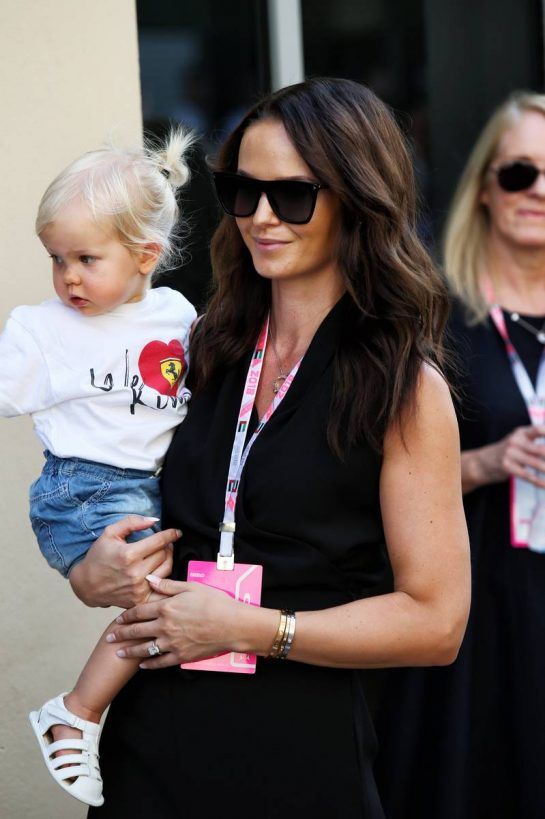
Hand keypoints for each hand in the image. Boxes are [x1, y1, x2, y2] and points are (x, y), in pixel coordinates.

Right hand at [68, 516, 180, 608]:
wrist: (87, 585)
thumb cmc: (98, 557)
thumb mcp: (110, 533)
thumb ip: (132, 522)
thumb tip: (154, 520)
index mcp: (129, 555)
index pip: (159, 541)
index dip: (171, 534)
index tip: (176, 532)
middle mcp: (136, 573)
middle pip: (164, 554)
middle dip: (167, 546)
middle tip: (165, 543)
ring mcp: (139, 588)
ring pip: (166, 569)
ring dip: (168, 559)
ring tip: (163, 553)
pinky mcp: (140, 599)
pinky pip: (161, 585)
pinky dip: (163, 576)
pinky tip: (159, 569)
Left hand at [106, 575, 249, 668]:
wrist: (232, 624)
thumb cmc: (215, 602)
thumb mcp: (191, 587)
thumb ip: (168, 585)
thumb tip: (150, 579)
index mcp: (166, 607)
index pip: (139, 611)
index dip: (126, 615)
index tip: (118, 619)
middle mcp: (165, 626)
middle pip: (137, 631)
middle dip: (121, 634)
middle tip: (110, 637)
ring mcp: (172, 643)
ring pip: (145, 648)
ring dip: (130, 651)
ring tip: (119, 653)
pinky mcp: (181, 656)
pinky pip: (160, 662)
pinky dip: (150, 664)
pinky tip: (142, 665)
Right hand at [463, 425, 544, 491]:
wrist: (482, 462)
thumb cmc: (507, 453)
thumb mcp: (518, 442)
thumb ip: (535, 443)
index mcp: (521, 432)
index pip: (540, 430)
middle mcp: (515, 441)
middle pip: (541, 449)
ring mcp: (510, 453)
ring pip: (536, 463)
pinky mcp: (507, 466)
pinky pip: (527, 475)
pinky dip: (539, 482)